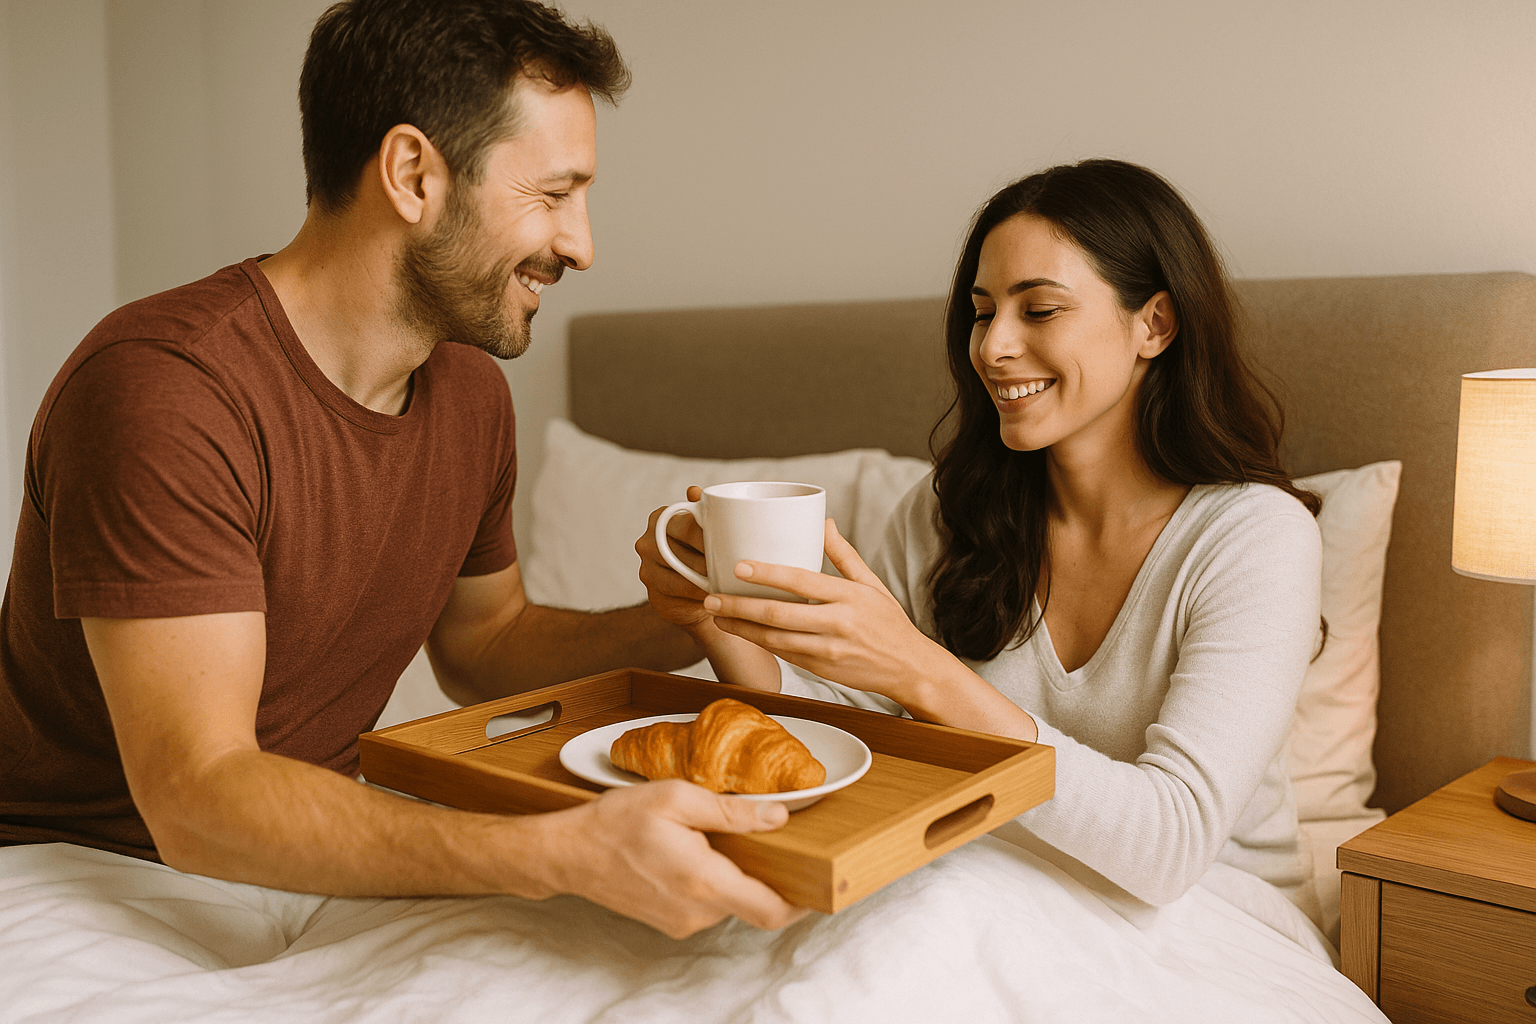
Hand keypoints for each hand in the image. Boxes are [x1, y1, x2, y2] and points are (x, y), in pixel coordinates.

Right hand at [543, 779, 807, 937]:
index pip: (771, 910)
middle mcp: (697, 912)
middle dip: (765, 874)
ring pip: (729, 901)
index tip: (818, 883)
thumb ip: (731, 811)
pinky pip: (706, 904)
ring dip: (734, 875)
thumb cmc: (615, 822)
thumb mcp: (676, 798)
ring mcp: (682, 922)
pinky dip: (712, 881)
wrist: (568, 853)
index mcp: (704, 881)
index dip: (802, 903)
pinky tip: (696, 851)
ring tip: (718, 838)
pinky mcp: (669, 921)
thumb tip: (777, 818)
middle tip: (768, 840)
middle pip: (752, 903)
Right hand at [636, 485, 714, 633]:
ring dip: (701, 582)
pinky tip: (714, 598)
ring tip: (725, 584)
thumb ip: (704, 510)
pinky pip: (677, 599)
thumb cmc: (708, 551)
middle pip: (678, 552)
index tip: (727, 544)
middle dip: (705, 562)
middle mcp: (647, 543)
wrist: (702, 587)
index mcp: (660, 519)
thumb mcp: (709, 528)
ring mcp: (647, 572)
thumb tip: (694, 490)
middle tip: (730, 568)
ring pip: (676, 579)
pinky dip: (696, 599)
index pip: (682, 525)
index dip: (705, 536)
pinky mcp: (654, 597)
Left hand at [703, 519, 947, 708]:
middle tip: (711, 596)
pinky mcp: (822, 669)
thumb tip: (823, 521)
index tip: (738, 566)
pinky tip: (742, 632)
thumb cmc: (889, 622)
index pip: (801, 580)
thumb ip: (843, 554)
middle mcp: (838, 623)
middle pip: (779, 614)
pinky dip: (760, 642)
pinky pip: (784, 653)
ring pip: (776, 638)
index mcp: (849, 596)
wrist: (910, 668)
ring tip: (717, 615)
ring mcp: (829, 649)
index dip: (767, 574)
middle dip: (740, 606)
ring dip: (742, 628)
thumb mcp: (871, 584)